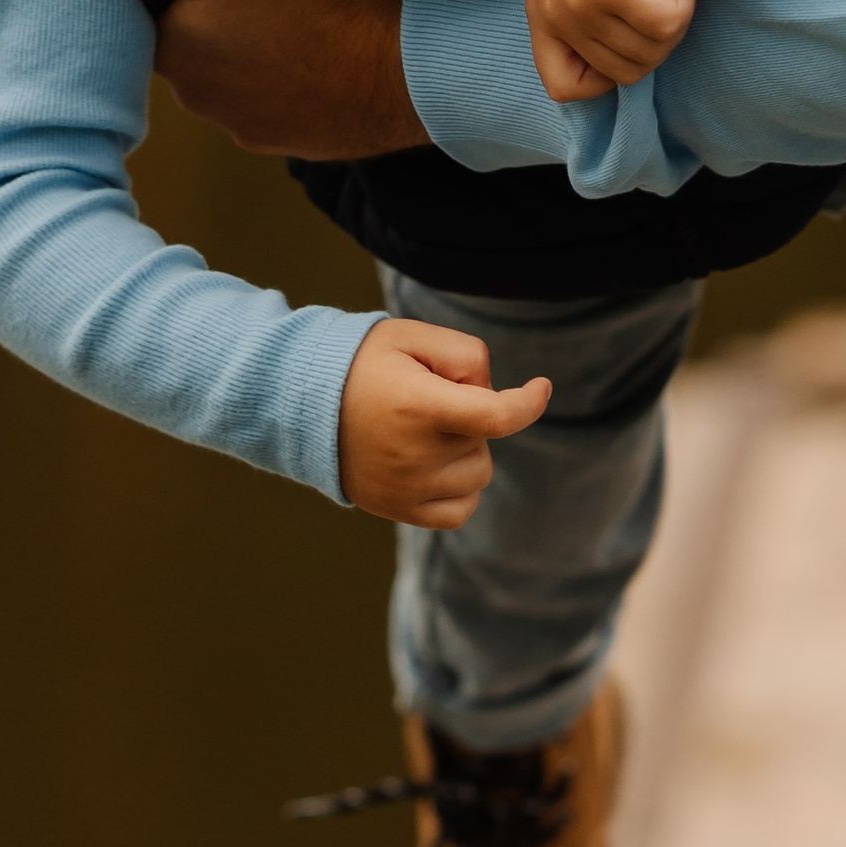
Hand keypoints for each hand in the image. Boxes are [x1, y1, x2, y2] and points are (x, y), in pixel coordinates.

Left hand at [14, 0, 426, 155]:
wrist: (440, 60)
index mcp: (176, 53)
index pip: (149, 2)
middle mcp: (210, 105)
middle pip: (199, 35)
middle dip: (222, 1)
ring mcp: (270, 129)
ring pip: (250, 64)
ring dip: (268, 34)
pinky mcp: (324, 137)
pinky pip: (301, 90)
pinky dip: (312, 61)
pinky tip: (342, 29)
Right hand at [337, 316, 552, 525]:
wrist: (305, 406)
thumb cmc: (366, 365)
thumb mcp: (411, 336)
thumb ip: (465, 355)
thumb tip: (493, 395)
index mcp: (419, 407)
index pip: (497, 415)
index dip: (529, 402)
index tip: (541, 387)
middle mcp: (414, 455)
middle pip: (485, 437)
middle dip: (469, 412)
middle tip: (424, 397)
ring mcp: (406, 489)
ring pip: (478, 473)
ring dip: (466, 450)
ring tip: (423, 430)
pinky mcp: (400, 510)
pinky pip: (461, 509)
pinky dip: (460, 487)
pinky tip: (436, 464)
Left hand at [525, 0, 693, 101]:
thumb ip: (591, 30)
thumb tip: (619, 78)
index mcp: (541, 13)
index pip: (563, 86)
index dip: (605, 79)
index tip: (629, 48)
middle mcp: (555, 11)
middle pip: (620, 75)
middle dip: (652, 44)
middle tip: (658, 1)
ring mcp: (582, 1)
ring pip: (648, 54)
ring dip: (671, 22)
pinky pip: (667, 26)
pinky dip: (683, 4)